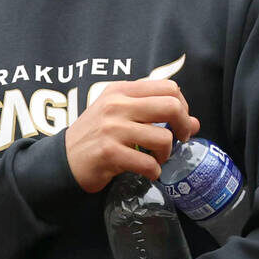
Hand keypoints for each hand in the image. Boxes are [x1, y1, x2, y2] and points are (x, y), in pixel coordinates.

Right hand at [64, 77, 199, 192]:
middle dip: (183, 126)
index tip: (179, 121)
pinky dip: (154, 171)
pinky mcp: (109, 153)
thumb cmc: (96, 135)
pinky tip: (148, 171)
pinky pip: (148, 163)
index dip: (182, 105)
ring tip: (157, 158)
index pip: (168, 87)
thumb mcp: (120, 114)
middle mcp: (116, 105)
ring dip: (166, 153)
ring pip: (163, 138)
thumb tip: (195, 123)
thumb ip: (153, 113)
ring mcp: (112, 129)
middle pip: (171, 106)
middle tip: (180, 139)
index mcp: (121, 90)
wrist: (63, 159)